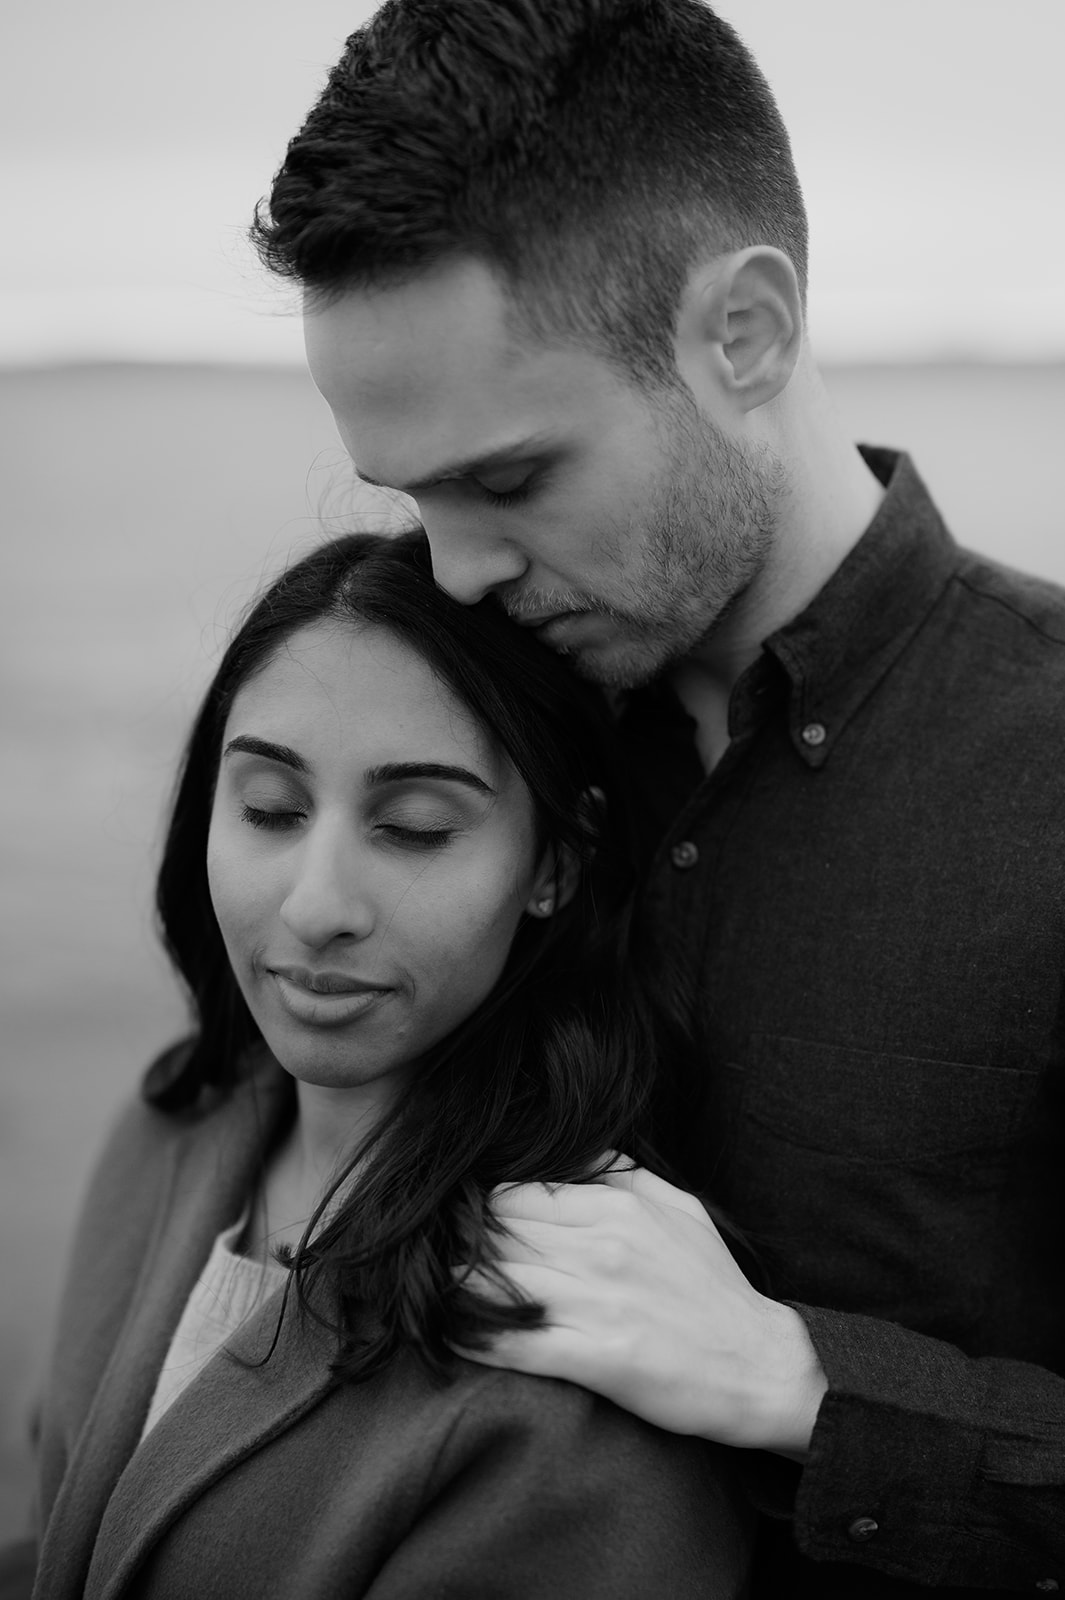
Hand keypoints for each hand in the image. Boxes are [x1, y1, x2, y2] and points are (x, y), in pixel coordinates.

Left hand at [458, 1163, 827, 1455]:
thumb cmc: (713, 1286)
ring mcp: (600, 1302)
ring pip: (498, 1280)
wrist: (760, 1366)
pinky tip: (457, 1336)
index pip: (517, 1193)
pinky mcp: (598, 1357)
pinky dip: (479, 1338)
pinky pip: (516, 1341)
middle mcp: (604, 1247)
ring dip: (464, 1289)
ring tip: (446, 1297)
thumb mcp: (676, 1206)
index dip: (487, 1211)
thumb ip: (619, 1171)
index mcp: (618, 1207)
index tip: (474, 1228)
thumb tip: (571, 1145)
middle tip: (450, 1261)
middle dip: (470, 1246)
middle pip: (500, 1232)